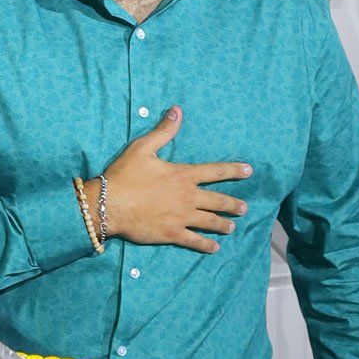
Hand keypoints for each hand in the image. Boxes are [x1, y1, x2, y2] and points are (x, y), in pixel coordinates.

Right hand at [92, 106, 251, 253]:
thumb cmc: (125, 175)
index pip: (215, 172)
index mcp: (183, 175)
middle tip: (244, 208)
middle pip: (218, 201)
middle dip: (233, 204)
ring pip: (210, 222)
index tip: (249, 171)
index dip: (234, 170)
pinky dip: (206, 245)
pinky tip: (214, 248)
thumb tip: (177, 111)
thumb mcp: (143, 148)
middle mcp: (188, 197)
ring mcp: (182, 217)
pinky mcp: (172, 233)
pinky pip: (194, 241)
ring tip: (232, 227)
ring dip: (223, 224)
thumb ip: (164, 131)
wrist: (109, 204)